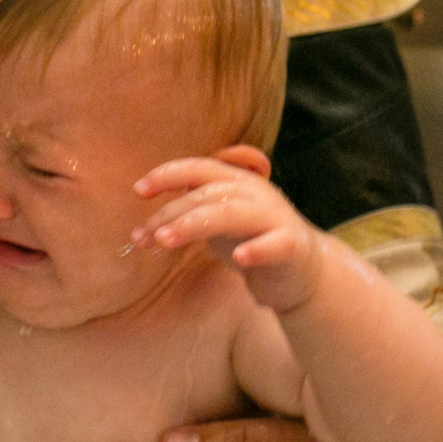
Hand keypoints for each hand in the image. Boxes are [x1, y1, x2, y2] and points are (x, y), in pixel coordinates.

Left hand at [131, 147, 323, 311]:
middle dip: (171, 213)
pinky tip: (239, 259)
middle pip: (207, 194)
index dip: (168, 174)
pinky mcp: (292, 245)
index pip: (199, 169)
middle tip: (143, 236)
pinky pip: (275, 244)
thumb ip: (191, 212)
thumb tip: (148, 223)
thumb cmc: (253, 241)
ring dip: (194, 225)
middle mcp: (256, 193)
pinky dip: (257, 249)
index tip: (138, 190)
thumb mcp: (219, 220)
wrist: (304, 272)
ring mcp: (275, 217)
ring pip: (231, 214)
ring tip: (165, 240)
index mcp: (237, 181)